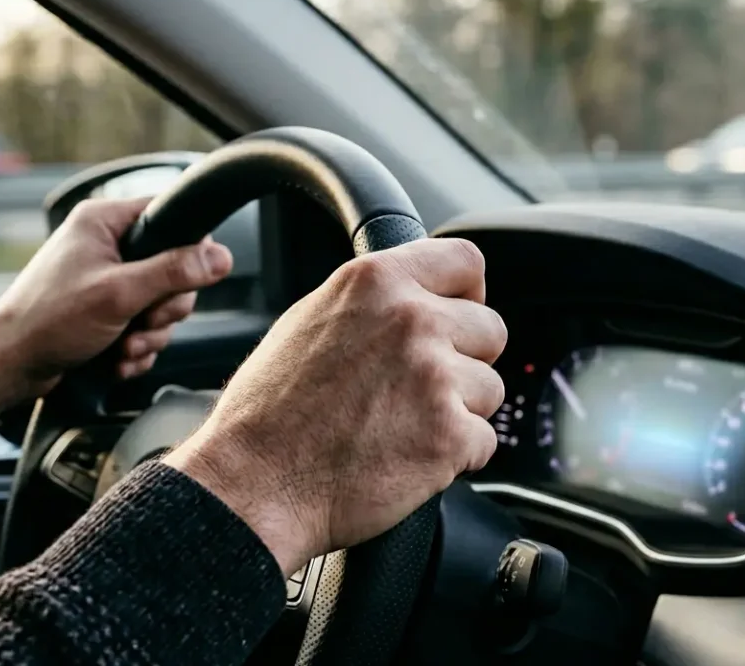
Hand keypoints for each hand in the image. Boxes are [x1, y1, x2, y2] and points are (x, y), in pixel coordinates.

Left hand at [0, 198, 233, 411]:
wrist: (9, 365)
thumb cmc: (47, 320)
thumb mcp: (119, 293)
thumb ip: (173, 272)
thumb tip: (220, 257)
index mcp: (104, 222)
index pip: (169, 217)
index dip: (188, 249)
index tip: (190, 277)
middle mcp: (106, 246)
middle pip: (173, 268)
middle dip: (164, 308)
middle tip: (146, 321)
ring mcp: (107, 281)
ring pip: (160, 304)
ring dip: (150, 334)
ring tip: (125, 348)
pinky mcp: (106, 312)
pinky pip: (144, 327)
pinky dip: (136, 348)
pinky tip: (117, 359)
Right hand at [163, 238, 506, 574]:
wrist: (254, 483)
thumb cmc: (269, 412)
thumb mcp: (310, 320)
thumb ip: (373, 302)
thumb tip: (415, 299)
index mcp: (376, 282)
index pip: (466, 261)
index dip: (467, 294)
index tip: (458, 316)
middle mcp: (411, 320)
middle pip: (491, 330)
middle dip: (465, 361)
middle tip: (420, 388)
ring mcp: (435, 378)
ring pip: (491, 389)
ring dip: (460, 411)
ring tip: (403, 427)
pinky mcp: (450, 435)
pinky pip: (485, 440)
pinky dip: (455, 456)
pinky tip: (408, 457)